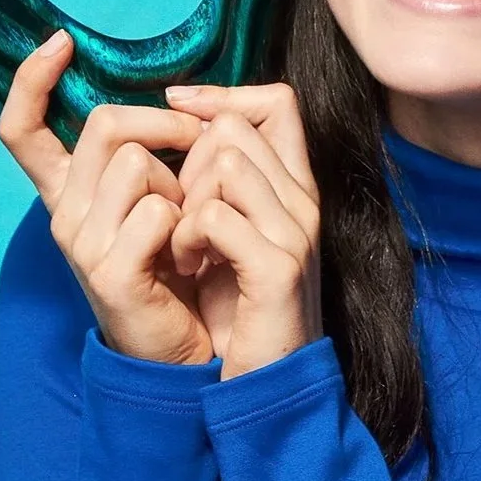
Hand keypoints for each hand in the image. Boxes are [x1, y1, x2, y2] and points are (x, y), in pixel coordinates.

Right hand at [0, 32, 212, 365]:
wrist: (187, 349)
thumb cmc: (182, 267)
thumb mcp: (163, 200)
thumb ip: (156, 153)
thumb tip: (177, 95)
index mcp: (70, 193)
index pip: (22, 130)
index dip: (30, 82)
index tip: (58, 43)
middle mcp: (64, 214)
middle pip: (103, 123)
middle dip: (164, 124)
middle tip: (199, 146)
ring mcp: (80, 243)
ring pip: (136, 162)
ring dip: (181, 183)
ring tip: (188, 225)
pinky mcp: (108, 271)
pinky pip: (158, 210)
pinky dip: (189, 223)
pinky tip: (191, 254)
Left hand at [163, 82, 323, 379]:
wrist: (264, 382)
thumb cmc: (237, 307)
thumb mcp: (229, 231)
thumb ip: (220, 180)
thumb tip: (189, 119)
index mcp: (294, 187)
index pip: (278, 101)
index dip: (222, 98)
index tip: (180, 112)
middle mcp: (303, 201)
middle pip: (235, 129)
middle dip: (187, 165)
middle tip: (177, 216)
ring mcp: (295, 232)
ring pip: (225, 162)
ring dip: (184, 202)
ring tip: (180, 244)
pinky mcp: (278, 268)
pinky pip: (215, 216)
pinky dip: (186, 237)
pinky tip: (184, 265)